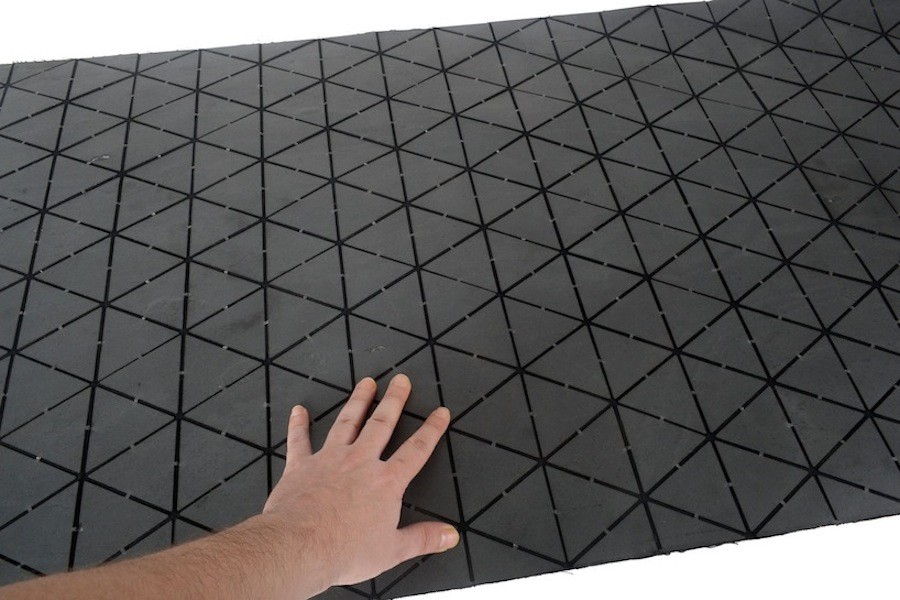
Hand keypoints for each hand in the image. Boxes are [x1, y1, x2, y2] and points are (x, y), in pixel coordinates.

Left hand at [261, 374, 458, 592]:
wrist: (299, 547)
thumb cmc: (345, 550)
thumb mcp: (393, 550)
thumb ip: (424, 538)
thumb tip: (451, 535)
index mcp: (386, 482)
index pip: (416, 450)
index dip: (432, 430)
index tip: (440, 412)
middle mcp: (360, 462)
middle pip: (382, 424)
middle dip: (394, 400)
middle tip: (401, 380)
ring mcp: (329, 459)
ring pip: (347, 422)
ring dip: (358, 401)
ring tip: (366, 383)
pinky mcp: (301, 466)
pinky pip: (300, 440)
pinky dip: (298, 424)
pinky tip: (299, 411)